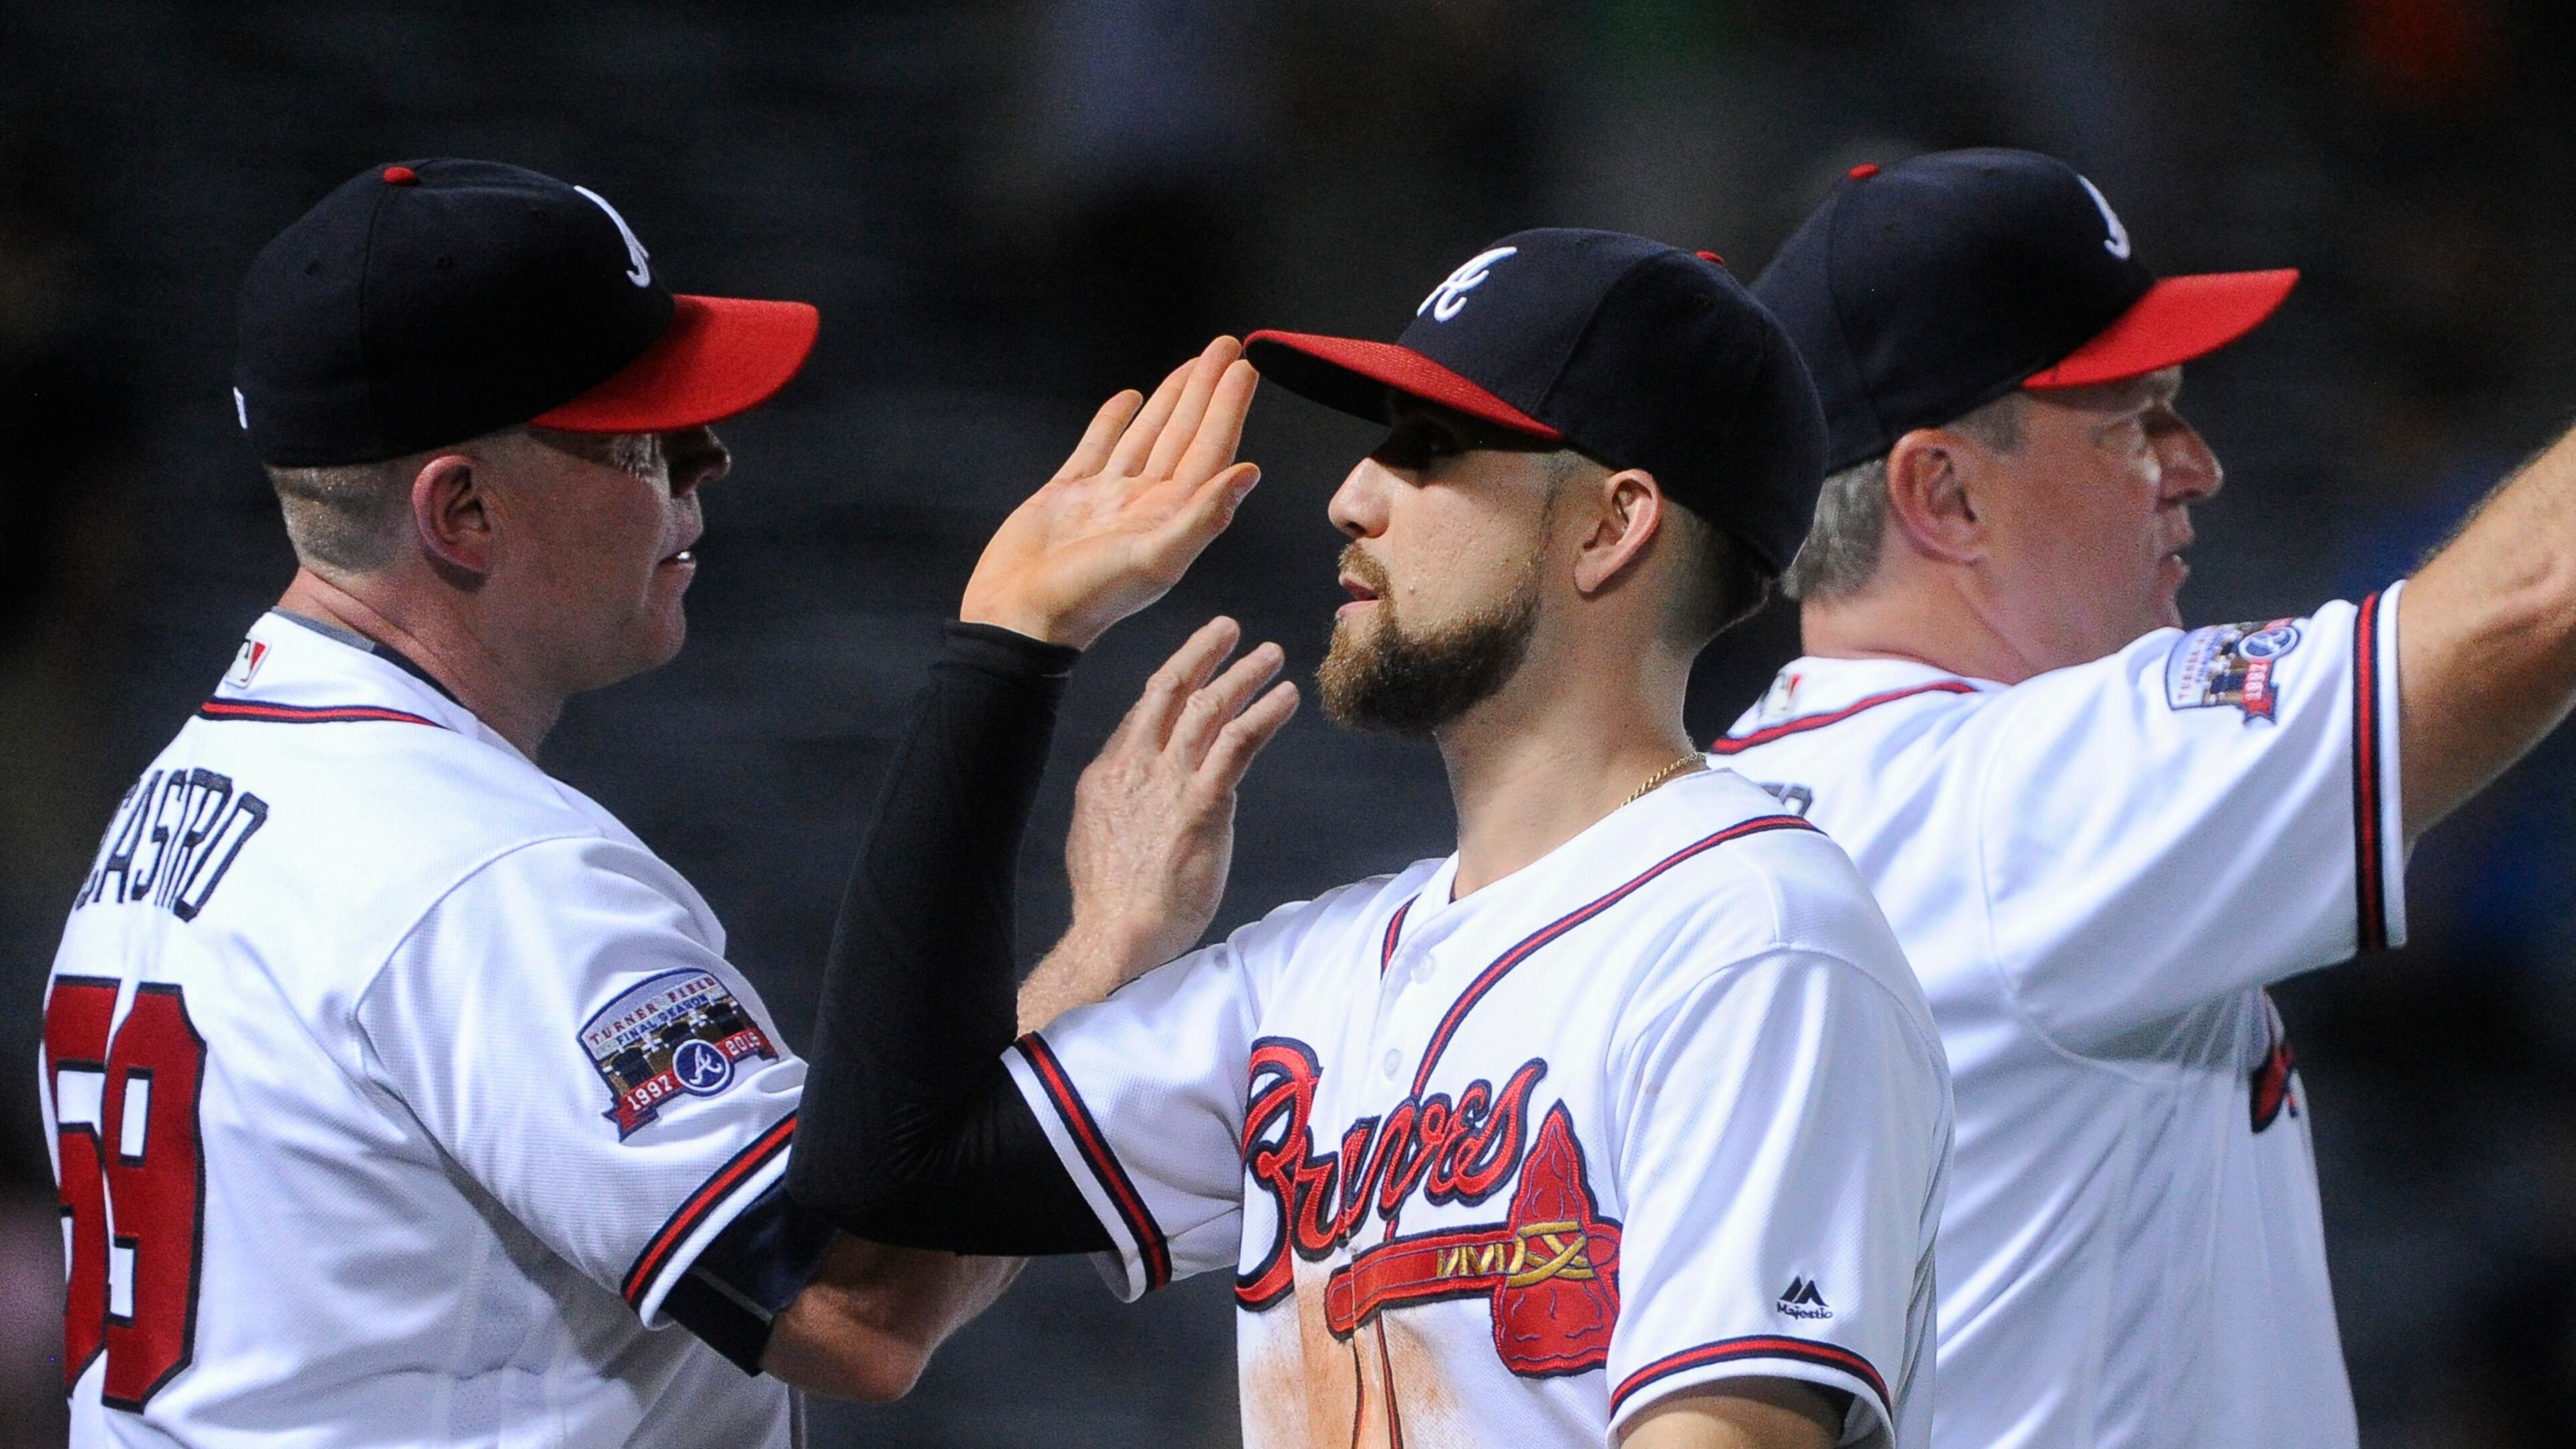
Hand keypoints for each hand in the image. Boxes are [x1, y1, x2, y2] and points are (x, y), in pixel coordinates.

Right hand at [961, 337, 1262, 649]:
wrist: (1018, 618)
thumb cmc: (1086, 599)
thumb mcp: (1154, 560)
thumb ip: (1204, 517)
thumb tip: (1251, 471)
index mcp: (1170, 516)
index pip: (1210, 450)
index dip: (1229, 407)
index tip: (1247, 367)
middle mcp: (1144, 503)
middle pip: (1185, 434)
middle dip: (1206, 389)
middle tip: (1228, 345)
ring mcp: (1106, 498)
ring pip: (1147, 435)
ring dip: (1170, 399)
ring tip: (1191, 363)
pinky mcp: (1067, 495)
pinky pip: (1098, 446)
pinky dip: (1113, 420)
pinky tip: (1129, 398)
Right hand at [1017, 618, 1298, 1032]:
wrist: (1116, 933)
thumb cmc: (1112, 901)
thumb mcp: (1099, 837)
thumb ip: (1122, 806)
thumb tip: (1139, 798)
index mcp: (1108, 773)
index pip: (1143, 712)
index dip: (1173, 682)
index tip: (1193, 665)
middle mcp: (1135, 766)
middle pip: (1171, 691)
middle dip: (1202, 652)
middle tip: (1229, 629)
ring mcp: (1168, 782)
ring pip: (1209, 707)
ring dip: (1244, 675)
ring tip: (1271, 655)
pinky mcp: (1202, 803)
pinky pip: (1239, 743)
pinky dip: (1266, 714)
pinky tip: (1286, 698)